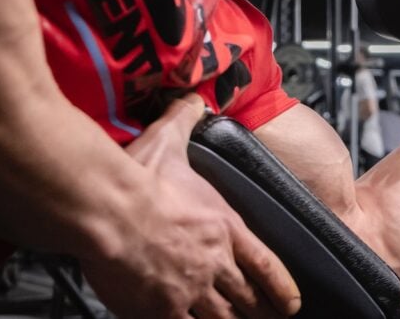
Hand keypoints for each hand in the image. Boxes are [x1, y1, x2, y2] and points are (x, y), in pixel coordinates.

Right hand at [82, 95, 300, 318]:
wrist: (107, 209)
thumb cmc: (138, 178)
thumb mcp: (170, 139)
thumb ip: (186, 119)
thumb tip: (194, 101)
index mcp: (223, 225)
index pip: (265, 262)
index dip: (281, 286)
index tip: (292, 303)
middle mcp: (213, 260)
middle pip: (245, 295)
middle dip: (259, 310)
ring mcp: (188, 288)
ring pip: (220, 317)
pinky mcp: (159, 308)